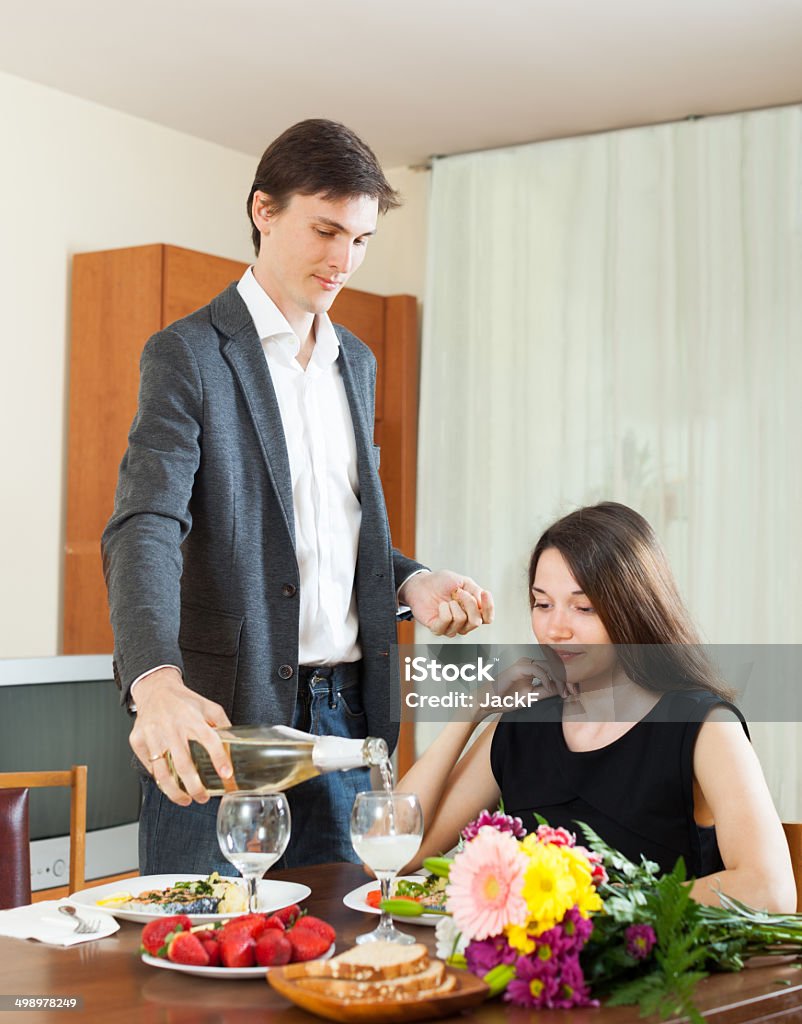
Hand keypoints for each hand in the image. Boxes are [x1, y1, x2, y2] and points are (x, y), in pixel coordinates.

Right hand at [129, 667, 232, 805]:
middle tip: (203, 798)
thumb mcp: (208, 706)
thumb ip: (222, 723)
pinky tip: (169, 785)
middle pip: (184, 765)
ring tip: (185, 800)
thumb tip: (235, 743)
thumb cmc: (183, 700)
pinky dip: (159, 780)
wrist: (155, 689)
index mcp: (192, 718)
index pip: (209, 739)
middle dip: (195, 787)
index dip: (218, 758)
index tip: (226, 775)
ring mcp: (153, 736)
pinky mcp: (138, 741)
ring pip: (162, 773)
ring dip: (175, 792)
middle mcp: (172, 728)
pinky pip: (149, 767)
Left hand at [399, 570, 493, 636]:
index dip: (489, 607)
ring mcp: (451, 627)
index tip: (485, 593)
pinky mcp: (437, 629)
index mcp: (473, 612)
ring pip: (461, 622)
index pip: (488, 618)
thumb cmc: (442, 583)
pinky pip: (446, 621)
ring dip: (455, 605)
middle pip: (476, 622)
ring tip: (447, 599)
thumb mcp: (463, 581)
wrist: (422, 583)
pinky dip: (444, 610)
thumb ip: (476, 592)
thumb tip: (482, 604)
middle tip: (460, 592)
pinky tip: (441, 606)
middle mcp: (464, 623)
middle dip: (470, 604)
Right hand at [473, 656, 576, 720]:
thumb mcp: (531, 697)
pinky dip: (547, 679)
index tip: (574, 693)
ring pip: (549, 666)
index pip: (555, 670)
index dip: (567, 680)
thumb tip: (563, 690)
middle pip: (555, 665)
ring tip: (564, 693)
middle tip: (574, 692)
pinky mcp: (518, 667)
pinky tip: (551, 689)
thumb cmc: (506, 699)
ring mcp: (523, 663)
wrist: (487, 702)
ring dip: (559, 679)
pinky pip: (538, 669)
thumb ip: (546, 691)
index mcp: (533, 669)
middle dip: (567, 679)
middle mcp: (529, 663)